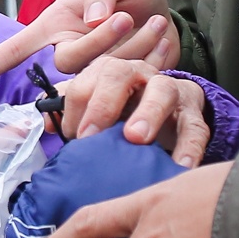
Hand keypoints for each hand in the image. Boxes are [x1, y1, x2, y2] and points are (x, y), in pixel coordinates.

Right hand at [0, 0, 177, 96]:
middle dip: (99, 42)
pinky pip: (131, 80)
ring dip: (132, 47)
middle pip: (67, 63)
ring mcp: (92, 73)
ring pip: (100, 73)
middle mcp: (66, 53)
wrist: (164, 11)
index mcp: (53, 28)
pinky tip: (162, 36)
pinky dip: (152, 56)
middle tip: (126, 19)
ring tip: (154, 22)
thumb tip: (90, 18)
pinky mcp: (121, 87)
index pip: (12, 52)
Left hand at [58, 59, 209, 167]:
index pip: (88, 77)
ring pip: (162, 91)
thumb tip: (43, 123)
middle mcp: (140, 74)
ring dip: (148, 113)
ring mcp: (170, 91)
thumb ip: (71, 112)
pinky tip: (181, 165)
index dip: (77, 105)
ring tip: (136, 138)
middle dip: (103, 103)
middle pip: (120, 73)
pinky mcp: (194, 114)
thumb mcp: (98, 108)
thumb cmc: (127, 110)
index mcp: (111, 72)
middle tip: (91, 135)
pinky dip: (190, 147)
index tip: (74, 135)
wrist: (175, 109)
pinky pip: (195, 127)